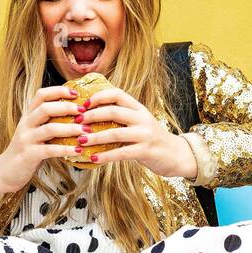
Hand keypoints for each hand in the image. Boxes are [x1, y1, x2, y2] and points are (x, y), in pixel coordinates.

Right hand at [0, 84, 81, 196]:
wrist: (5, 172)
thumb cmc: (27, 151)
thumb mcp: (35, 133)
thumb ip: (49, 123)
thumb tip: (76, 116)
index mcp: (28, 116)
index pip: (41, 95)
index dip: (58, 91)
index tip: (76, 93)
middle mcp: (26, 125)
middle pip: (45, 108)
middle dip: (67, 108)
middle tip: (84, 112)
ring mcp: (26, 139)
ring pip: (49, 128)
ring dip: (70, 129)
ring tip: (86, 131)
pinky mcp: (28, 155)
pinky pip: (49, 150)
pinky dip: (66, 149)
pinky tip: (78, 150)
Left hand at [74, 84, 198, 178]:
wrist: (175, 155)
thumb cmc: (151, 139)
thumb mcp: (139, 123)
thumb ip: (122, 117)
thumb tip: (92, 115)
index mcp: (139, 108)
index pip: (117, 94)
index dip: (98, 97)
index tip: (83, 104)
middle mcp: (142, 118)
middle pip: (113, 111)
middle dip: (92, 116)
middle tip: (76, 122)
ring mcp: (145, 134)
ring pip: (115, 132)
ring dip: (94, 137)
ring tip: (80, 140)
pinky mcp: (145, 151)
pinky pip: (121, 153)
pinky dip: (105, 156)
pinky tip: (93, 158)